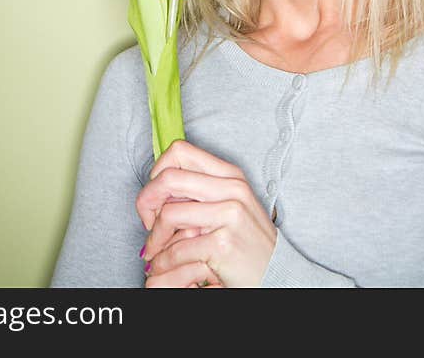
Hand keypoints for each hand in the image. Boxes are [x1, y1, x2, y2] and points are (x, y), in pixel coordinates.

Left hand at [135, 140, 277, 287]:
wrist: (277, 272)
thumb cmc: (248, 240)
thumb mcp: (231, 204)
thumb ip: (200, 190)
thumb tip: (157, 186)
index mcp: (231, 175)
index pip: (179, 151)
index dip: (157, 170)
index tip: (157, 193)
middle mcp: (232, 189)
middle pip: (168, 178)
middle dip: (146, 200)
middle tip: (147, 220)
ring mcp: (230, 215)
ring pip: (168, 214)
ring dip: (153, 236)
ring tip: (154, 248)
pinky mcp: (223, 244)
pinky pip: (176, 249)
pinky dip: (162, 260)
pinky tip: (162, 264)